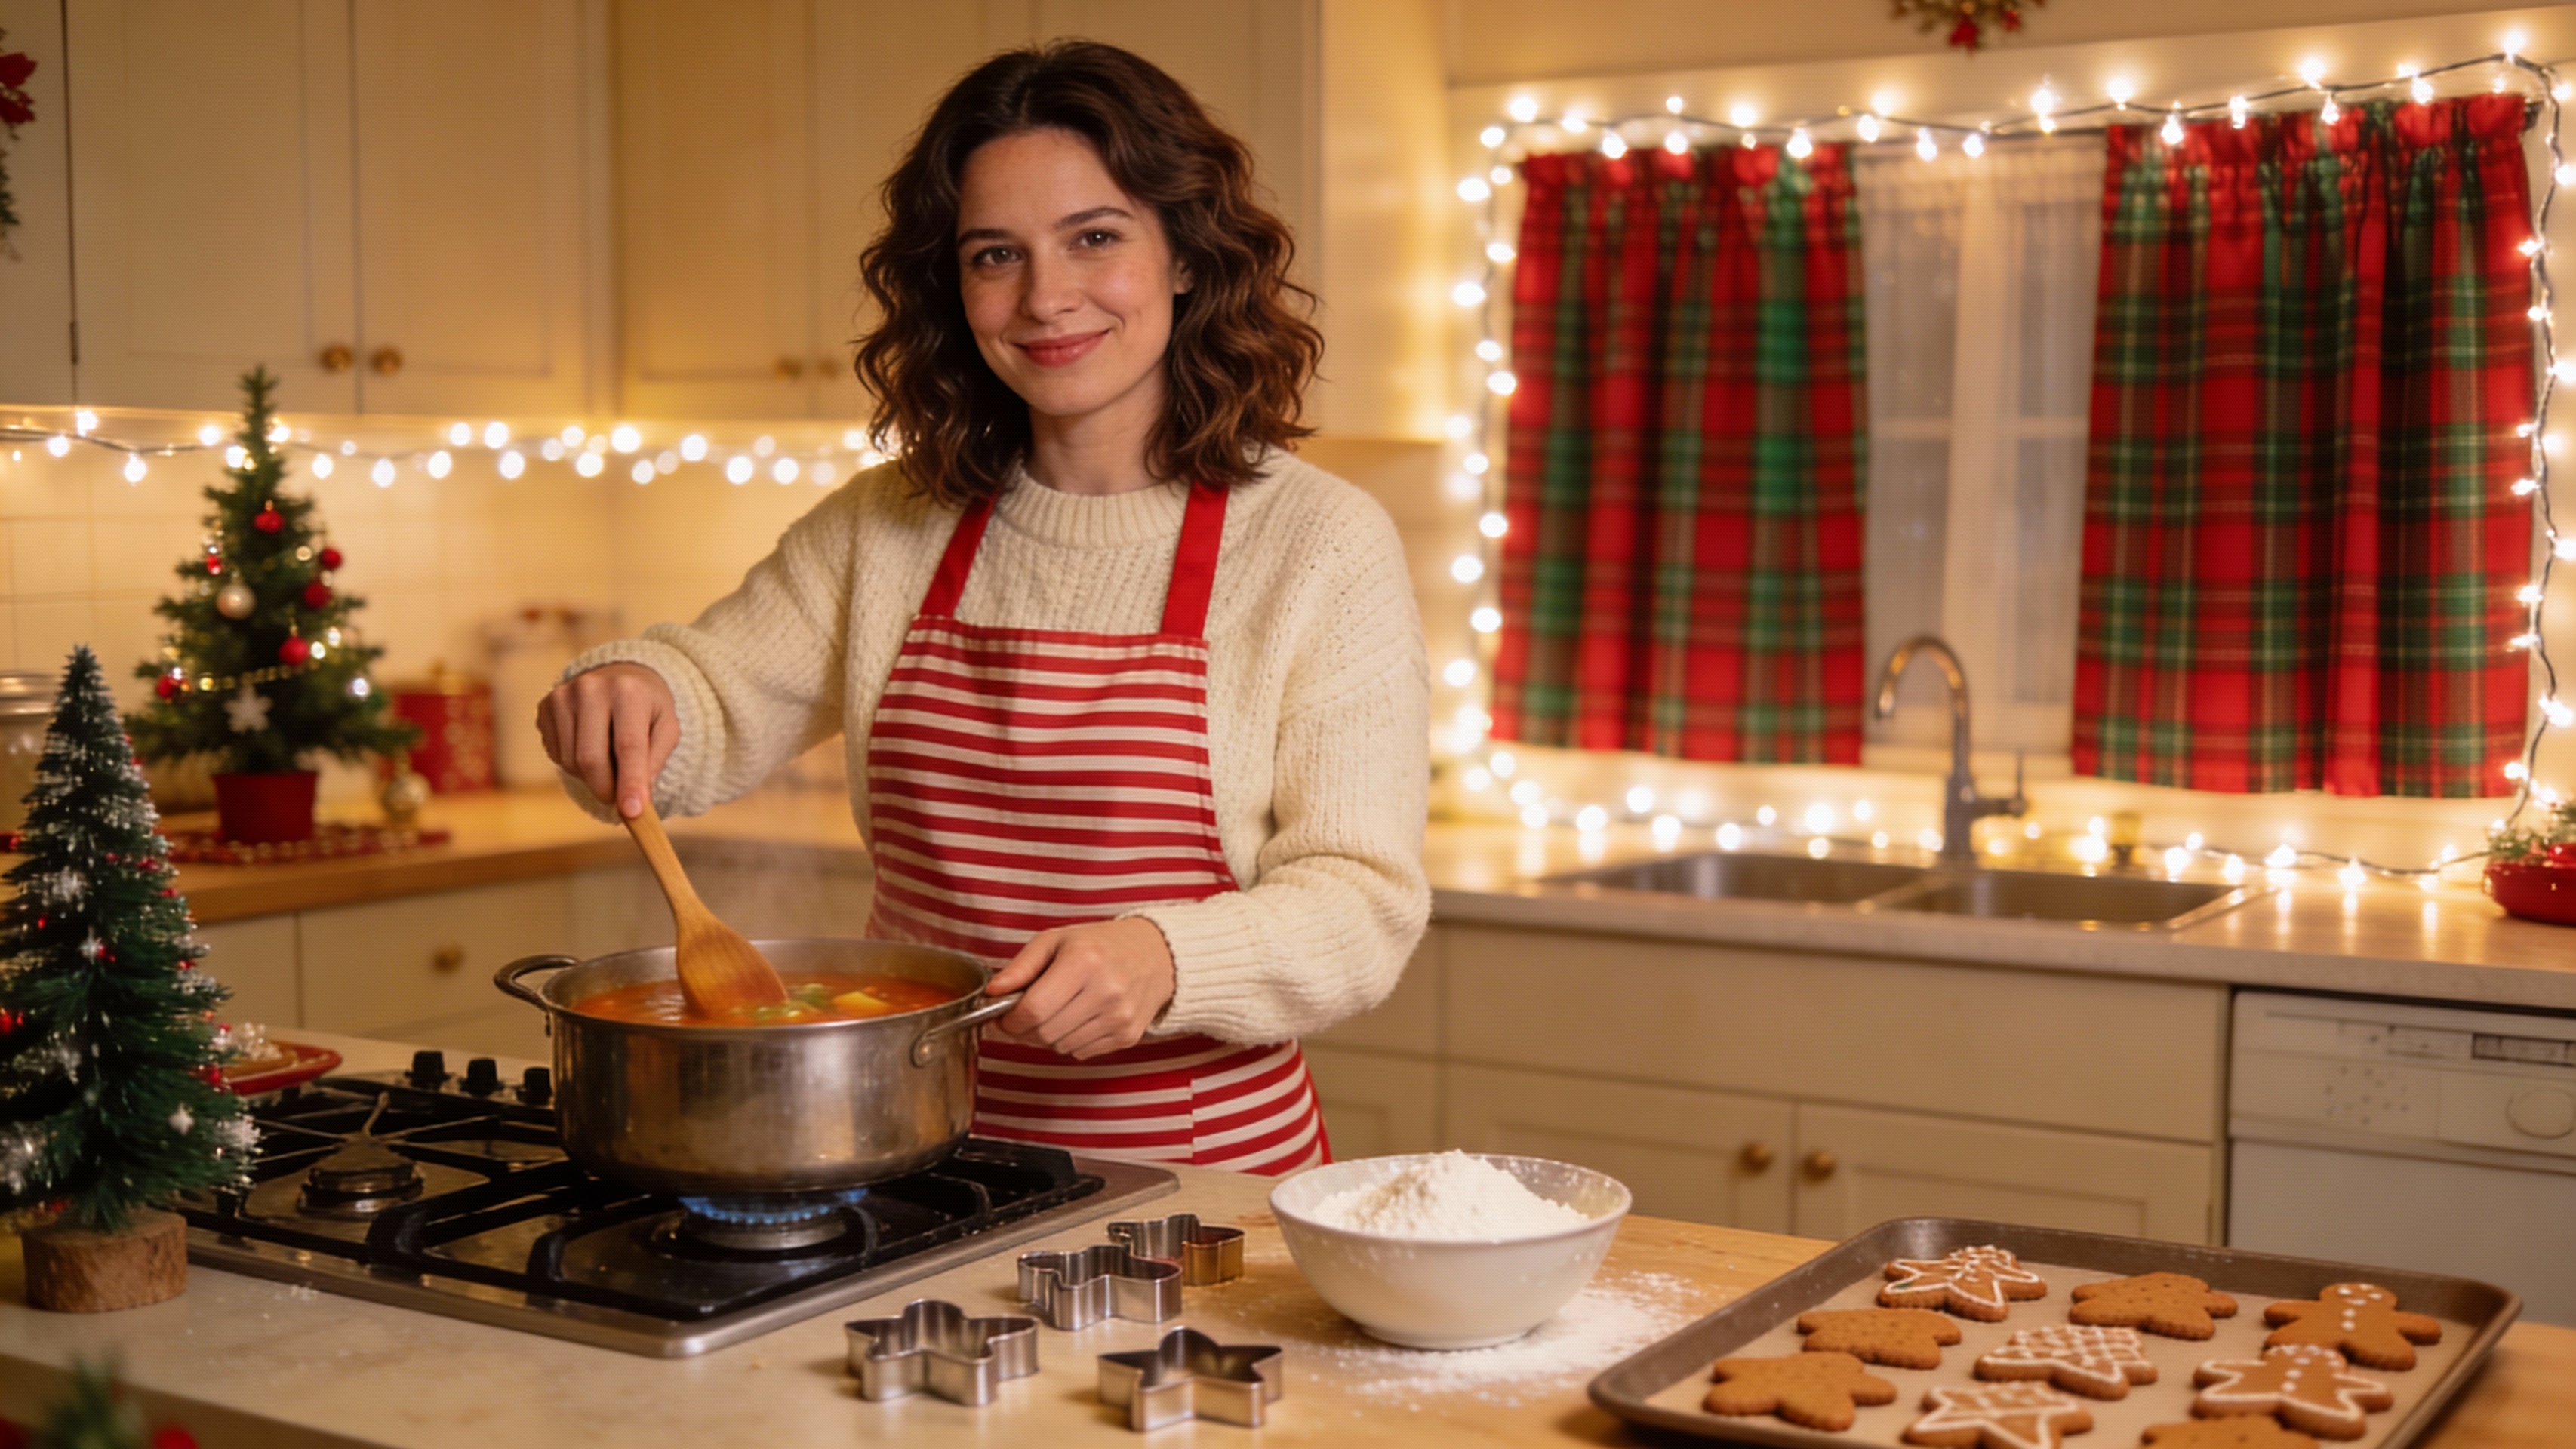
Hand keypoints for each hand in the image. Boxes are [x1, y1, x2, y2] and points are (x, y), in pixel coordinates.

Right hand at [536, 663, 676, 817]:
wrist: (620, 676)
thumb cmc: (648, 709)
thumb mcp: (666, 729)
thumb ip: (656, 761)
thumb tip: (636, 801)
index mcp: (629, 691)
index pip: (628, 746)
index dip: (630, 782)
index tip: (632, 812)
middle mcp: (591, 688)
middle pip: (591, 758)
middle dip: (606, 788)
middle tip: (619, 800)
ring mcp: (563, 695)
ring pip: (571, 761)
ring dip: (591, 777)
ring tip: (610, 764)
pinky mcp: (545, 706)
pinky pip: (557, 754)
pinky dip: (575, 764)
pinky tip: (591, 748)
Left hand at [986, 918, 1175, 1059]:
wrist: (1156, 955)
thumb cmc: (1100, 945)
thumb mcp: (1056, 940)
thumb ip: (1020, 967)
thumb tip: (991, 993)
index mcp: (1084, 961)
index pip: (1033, 1009)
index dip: (1009, 1020)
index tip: (1003, 1016)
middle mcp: (1106, 991)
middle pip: (1044, 1033)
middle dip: (1025, 1030)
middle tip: (1025, 1015)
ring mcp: (1120, 1017)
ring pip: (1060, 1047)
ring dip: (1048, 1036)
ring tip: (1058, 1010)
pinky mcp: (1128, 1036)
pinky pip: (1081, 1052)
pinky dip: (1071, 1040)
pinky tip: (1081, 1017)